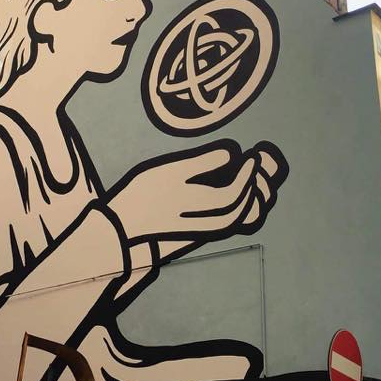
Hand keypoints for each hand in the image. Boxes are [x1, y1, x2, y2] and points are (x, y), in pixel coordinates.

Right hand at [108, 140, 287, 240]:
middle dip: (255, 188)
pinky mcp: (198, 227)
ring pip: (237, 220)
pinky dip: (240, 209)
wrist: (124, 223)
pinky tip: (238, 193)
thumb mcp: (170, 171)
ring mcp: (203, 227)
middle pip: (242, 211)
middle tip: (255, 165)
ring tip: (254, 180)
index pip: (233, 194)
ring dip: (251, 201)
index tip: (251, 156)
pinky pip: (228, 222)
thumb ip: (202, 162)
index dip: (247, 175)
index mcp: (198, 205)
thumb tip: (233, 153)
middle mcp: (205, 221)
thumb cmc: (145, 192)